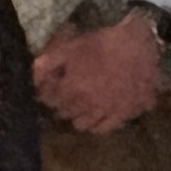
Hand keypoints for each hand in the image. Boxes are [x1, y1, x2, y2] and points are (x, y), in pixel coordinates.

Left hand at [29, 12, 161, 134]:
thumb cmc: (101, 42)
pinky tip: (97, 114)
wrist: (138, 43)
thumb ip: (47, 63)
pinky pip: (105, 128)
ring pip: (82, 124)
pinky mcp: (125, 113)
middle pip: (63, 113)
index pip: (48, 100)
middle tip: (65, 93)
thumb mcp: (69, 46)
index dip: (46, 92)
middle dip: (60, 104)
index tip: (49, 86)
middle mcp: (86, 105)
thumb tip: (33, 77)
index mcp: (70, 89)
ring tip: (80, 105)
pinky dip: (97, 124)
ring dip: (77, 115)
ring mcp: (107, 111)